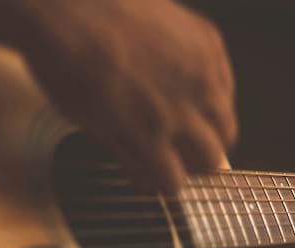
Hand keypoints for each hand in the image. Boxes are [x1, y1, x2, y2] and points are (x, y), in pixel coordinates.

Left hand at [18, 0, 236, 190]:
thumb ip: (124, 153)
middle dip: (194, 164)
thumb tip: (145, 178)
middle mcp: (183, 107)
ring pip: (227, 126)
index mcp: (147, 134)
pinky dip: (214, 95)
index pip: (174, 182)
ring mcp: (201, 73)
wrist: (70, 1)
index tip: (158, 174)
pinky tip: (191, 86)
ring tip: (189, 121)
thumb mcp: (86, 120)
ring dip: (210, 133)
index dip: (164, 182)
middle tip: (179, 153)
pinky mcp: (208, 43)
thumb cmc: (67, 59)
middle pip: (211, 160)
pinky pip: (226, 83)